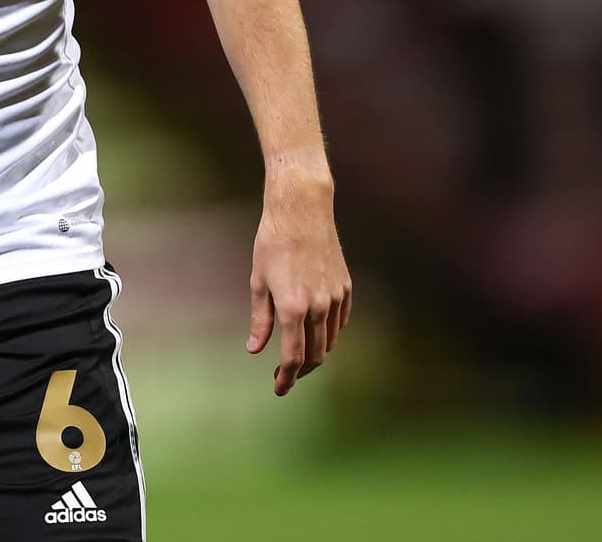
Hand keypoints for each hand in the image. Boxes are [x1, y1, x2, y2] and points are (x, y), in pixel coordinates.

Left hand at [246, 178, 350, 395]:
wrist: (302, 212)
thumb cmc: (272, 243)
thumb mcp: (258, 281)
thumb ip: (260, 319)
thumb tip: (255, 350)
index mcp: (293, 307)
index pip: (292, 357)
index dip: (285, 378)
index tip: (278, 389)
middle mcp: (319, 307)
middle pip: (314, 355)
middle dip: (299, 371)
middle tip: (284, 376)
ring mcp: (335, 298)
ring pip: (330, 341)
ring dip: (315, 354)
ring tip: (298, 356)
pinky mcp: (345, 288)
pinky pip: (340, 322)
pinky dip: (329, 335)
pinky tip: (316, 335)